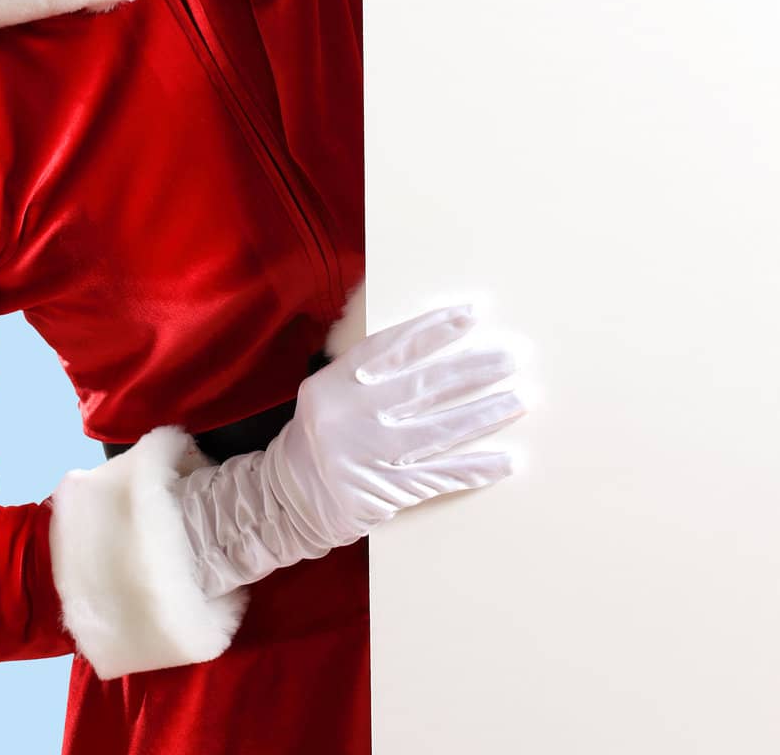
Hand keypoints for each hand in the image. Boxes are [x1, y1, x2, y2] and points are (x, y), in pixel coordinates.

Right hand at [170, 302, 525, 598]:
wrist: (290, 497)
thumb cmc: (321, 431)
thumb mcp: (330, 389)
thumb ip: (369, 367)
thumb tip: (428, 337)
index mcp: (337, 381)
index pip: (393, 346)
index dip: (435, 328)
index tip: (473, 313)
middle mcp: (353, 415)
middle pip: (424, 386)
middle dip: (474, 369)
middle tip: (513, 355)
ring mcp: (371, 456)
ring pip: (439, 430)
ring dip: (484, 414)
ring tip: (521, 398)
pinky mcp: (388, 492)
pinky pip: (440, 477)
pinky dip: (474, 469)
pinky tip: (506, 460)